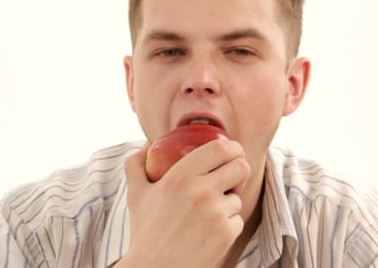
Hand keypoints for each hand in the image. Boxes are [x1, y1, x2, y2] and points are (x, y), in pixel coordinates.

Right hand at [116, 139, 249, 267]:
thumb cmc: (145, 232)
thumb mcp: (136, 194)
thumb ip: (136, 164)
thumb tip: (149, 144)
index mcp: (180, 177)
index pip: (221, 148)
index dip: (232, 147)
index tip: (230, 152)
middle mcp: (201, 192)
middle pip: (241, 166)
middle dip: (238, 170)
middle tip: (228, 178)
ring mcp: (216, 214)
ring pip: (238, 197)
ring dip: (228, 203)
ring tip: (207, 213)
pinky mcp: (226, 234)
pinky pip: (237, 219)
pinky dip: (227, 225)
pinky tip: (209, 232)